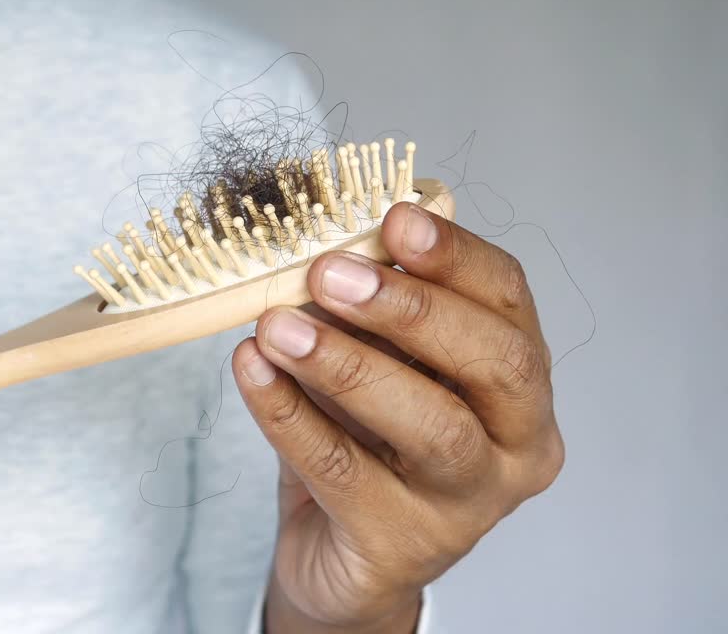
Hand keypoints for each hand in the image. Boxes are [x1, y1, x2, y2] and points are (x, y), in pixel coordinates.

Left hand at [232, 203, 563, 633]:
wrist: (338, 556)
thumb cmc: (366, 443)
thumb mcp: (381, 365)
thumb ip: (375, 313)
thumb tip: (335, 242)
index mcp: (522, 386)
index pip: (511, 304)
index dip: (456, 257)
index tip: (395, 218)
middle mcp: (518, 448)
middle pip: (494, 364)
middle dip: (411, 308)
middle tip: (328, 272)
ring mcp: (468, 505)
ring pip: (429, 425)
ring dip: (346, 362)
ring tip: (278, 323)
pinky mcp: (402, 545)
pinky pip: (342, 471)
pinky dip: (289, 413)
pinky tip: (252, 370)